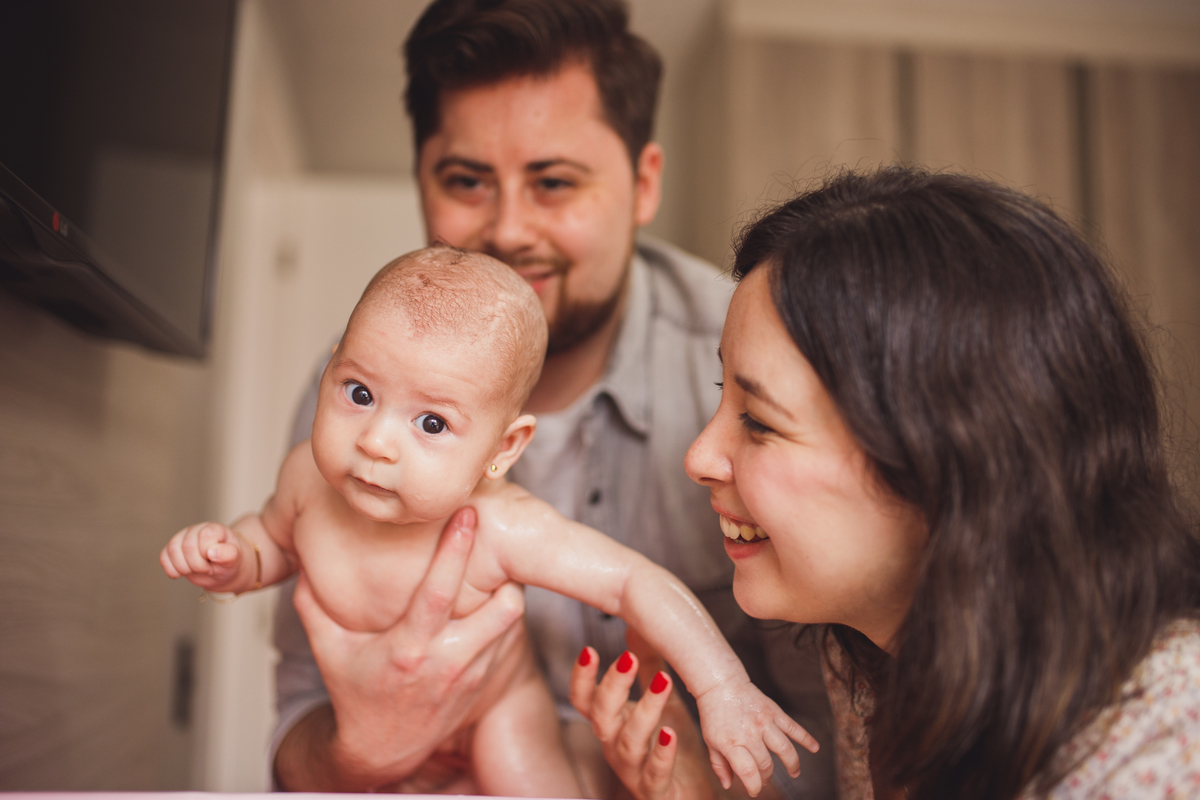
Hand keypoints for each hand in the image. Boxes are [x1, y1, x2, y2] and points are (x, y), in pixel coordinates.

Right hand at [160, 521, 243, 590]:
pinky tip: (182, 573)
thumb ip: (228, 554)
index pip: (204, 536)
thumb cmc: (230, 561)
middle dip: (197, 565)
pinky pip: (163, 558)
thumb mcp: (235, 559)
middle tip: (207, 569)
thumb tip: (212, 552)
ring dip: (184, 568)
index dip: (207, 554)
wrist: (222, 569)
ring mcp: (182, 538)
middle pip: (187, 546)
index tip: (215, 561)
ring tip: (196, 570)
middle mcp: (196, 530)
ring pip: (172, 551)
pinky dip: (171, 570)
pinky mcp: (172, 549)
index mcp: (214, 528)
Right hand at [279, 507, 526, 790]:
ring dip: (508, 589)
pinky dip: (505, 612)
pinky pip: (509, 636)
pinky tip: (491, 594)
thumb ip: (313, 604)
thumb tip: (303, 557)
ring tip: (495, 565)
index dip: (455, 552)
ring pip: (510, 620)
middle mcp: (446, 661)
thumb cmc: (355, 693)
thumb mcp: (329, 650)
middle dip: (504, 572)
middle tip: (498, 538)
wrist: (383, 750)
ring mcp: (470, 673)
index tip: (466, 515)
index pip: (438, 595)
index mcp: (406, 649)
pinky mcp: (485, 679)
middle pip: (498, 610)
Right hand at [570, 639, 727, 799]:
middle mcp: (614, 745)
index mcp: (612, 723)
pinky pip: (654, 773)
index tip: (588, 650)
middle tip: (628, 659)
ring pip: (628, 741)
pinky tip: (669, 735)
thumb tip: (638, 629)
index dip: (582, 677)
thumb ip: (648, 669)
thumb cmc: (670, 745)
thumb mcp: (660, 702)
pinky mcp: (654, 789)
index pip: (584, 699)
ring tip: (662, 683)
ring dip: (645, 711)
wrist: (689, 791)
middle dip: (612, 687)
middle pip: (602, 716)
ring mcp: (632, 769)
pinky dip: (661, 754)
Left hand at [693, 673, 818, 795]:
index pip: (748, 772)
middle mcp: (750, 733)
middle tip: (765, 778)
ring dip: (792, 765)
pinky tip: (815, 748)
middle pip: (766, 765)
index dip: (754, 786)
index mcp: (731, 743)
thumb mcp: (710, 741)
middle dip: (767, 777)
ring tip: (794, 773)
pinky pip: (794, 728)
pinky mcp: (774, 712)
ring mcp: (764, 722)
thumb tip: (728, 785)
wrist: (722, 684)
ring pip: (784, 749)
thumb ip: (719, 765)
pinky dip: (806, 738)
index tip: (753, 790)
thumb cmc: (714, 715)